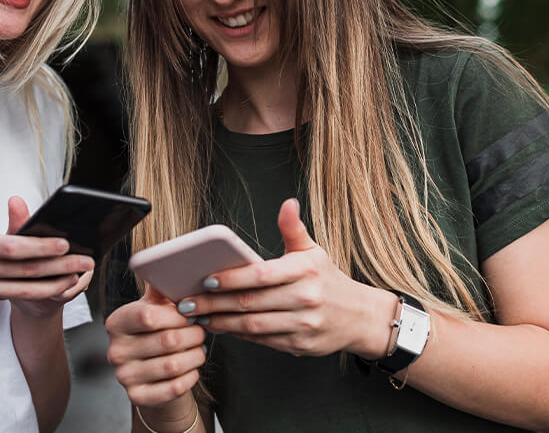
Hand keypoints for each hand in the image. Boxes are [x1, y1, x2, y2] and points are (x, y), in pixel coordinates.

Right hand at [0, 199, 93, 309]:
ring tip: (77, 277)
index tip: (65, 242)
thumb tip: (17, 238)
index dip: (41, 247)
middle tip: (86, 261)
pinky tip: (52, 285)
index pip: (12, 247)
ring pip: (21, 289)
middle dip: (58, 267)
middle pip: (23, 271)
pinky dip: (33, 290)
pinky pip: (9, 293)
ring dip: (53, 285)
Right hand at [105, 284, 206, 407]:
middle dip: (193, 334)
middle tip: (200, 330)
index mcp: (116, 323)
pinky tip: (192, 367)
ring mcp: (124, 376)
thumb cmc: (156, 334)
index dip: (177, 315)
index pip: (148, 316)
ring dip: (195, 355)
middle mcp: (115, 350)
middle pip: (167, 340)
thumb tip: (172, 262)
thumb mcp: (154, 308)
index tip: (190, 313)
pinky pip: (174, 387)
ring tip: (199, 348)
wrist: (150, 376)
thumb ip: (161, 287)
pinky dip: (190, 376)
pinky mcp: (137, 397)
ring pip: (174, 365)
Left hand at [178, 198, 395, 358]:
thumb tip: (287, 203)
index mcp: (305, 271)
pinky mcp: (299, 345)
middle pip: (251, 303)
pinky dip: (237, 335)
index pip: (261, 275)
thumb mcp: (314, 251)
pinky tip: (220, 327)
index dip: (232, 278)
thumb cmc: (328, 280)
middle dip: (214, 303)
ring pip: (252, 326)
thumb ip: (293, 229)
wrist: (360, 317)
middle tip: (188, 302)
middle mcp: (305, 298)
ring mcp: (303, 325)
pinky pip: (261, 340)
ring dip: (221, 322)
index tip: (207, 279)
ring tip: (198, 316)